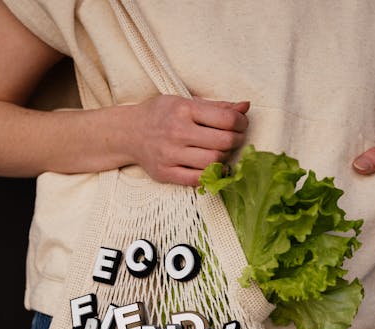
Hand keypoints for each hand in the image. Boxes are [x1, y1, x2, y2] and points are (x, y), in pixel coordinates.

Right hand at [126, 95, 249, 185]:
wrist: (129, 133)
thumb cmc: (161, 115)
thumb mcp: (186, 102)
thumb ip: (217, 106)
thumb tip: (246, 107)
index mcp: (184, 110)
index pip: (226, 119)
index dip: (241, 123)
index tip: (240, 125)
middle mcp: (176, 132)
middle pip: (223, 142)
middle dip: (236, 141)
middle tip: (234, 139)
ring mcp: (169, 155)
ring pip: (213, 162)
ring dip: (224, 158)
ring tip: (221, 152)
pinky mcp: (164, 173)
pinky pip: (196, 180)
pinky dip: (210, 175)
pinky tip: (213, 168)